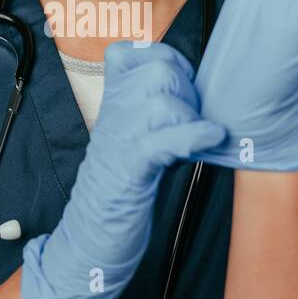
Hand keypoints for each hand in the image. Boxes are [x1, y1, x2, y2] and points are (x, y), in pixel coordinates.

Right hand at [20, 41, 224, 298]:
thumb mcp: (133, 145)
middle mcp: (112, 118)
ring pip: (163, 103)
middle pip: (157, 72)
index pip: (130, 54)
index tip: (184, 86)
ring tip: (198, 141)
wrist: (86, 244)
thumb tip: (194, 96)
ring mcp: (118, 143)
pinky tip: (211, 139)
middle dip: (188, 92)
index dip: (166, 59)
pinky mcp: (127, 172)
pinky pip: (162, 140)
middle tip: (193, 122)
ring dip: (191, 120)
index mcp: (111, 108)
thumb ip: (153, 116)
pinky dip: (192, 136)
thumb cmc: (116, 198)